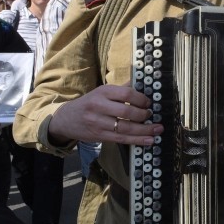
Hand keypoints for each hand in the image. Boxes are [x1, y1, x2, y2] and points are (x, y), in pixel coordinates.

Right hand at [48, 84, 162, 146]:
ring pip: (125, 128)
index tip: (149, 102)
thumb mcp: (102, 92)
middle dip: (144, 115)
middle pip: (127, 112)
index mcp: (102, 92)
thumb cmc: (90, 103)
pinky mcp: (99, 136)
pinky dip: (137, 140)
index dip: (141, 99)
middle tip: (153, 115)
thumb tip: (143, 84)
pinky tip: (149, 140)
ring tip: (158, 130)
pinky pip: (121, 139)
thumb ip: (121, 89)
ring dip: (145, 130)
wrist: (66, 119)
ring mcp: (98, 123)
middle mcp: (99, 106)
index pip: (126, 94)